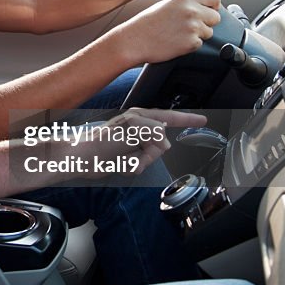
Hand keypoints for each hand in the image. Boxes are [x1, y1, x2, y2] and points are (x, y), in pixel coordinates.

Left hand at [64, 108, 207, 176]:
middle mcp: (138, 129)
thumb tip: (165, 141)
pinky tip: (120, 164)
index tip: (202, 120)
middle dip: (150, 152)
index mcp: (139, 117)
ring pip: (152, 157)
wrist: (82, 159)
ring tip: (124, 158)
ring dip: (139, 161)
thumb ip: (154, 131)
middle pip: (161, 143)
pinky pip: (141, 166)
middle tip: (135, 153)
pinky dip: (132, 167)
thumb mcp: (132, 129)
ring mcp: (134, 143)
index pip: (170, 117)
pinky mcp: (128, 157)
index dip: (187, 119)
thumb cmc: (101, 141)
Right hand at [110, 0, 221, 64]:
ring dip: (199, 34)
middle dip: (207, 22)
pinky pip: (200, 44)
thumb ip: (187, 3)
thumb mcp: (167, 4)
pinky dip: (191, 45)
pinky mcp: (191, 43)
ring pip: (209, 32)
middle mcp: (192, 11)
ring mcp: (193, 27)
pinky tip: (177, 41)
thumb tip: (201, 5)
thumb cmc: (147, 23)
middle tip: (192, 25)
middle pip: (215, 17)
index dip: (213, 5)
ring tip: (180, 34)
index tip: (210, 9)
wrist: (135, 40)